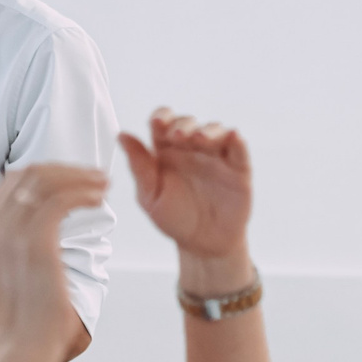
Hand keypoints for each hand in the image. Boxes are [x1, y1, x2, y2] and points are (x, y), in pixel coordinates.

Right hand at [0, 163, 106, 354]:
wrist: (24, 344)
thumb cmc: (28, 313)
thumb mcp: (12, 268)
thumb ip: (19, 239)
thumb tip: (45, 219)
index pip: (15, 180)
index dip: (50, 172)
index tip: (77, 178)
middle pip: (30, 173)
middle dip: (68, 169)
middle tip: (96, 177)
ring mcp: (10, 233)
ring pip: (46, 181)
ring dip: (80, 178)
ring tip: (104, 186)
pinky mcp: (35, 242)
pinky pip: (61, 199)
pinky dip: (83, 193)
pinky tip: (98, 200)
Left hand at [119, 109, 252, 267]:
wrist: (204, 245)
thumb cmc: (175, 219)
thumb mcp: (150, 196)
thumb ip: (139, 166)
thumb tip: (122, 136)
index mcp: (166, 151)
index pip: (163, 123)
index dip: (161, 117)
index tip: (157, 123)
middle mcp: (191, 148)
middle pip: (188, 123)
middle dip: (183, 124)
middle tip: (177, 136)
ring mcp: (216, 156)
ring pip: (215, 130)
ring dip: (208, 130)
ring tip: (200, 139)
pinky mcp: (238, 168)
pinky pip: (239, 149)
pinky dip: (237, 140)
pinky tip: (233, 137)